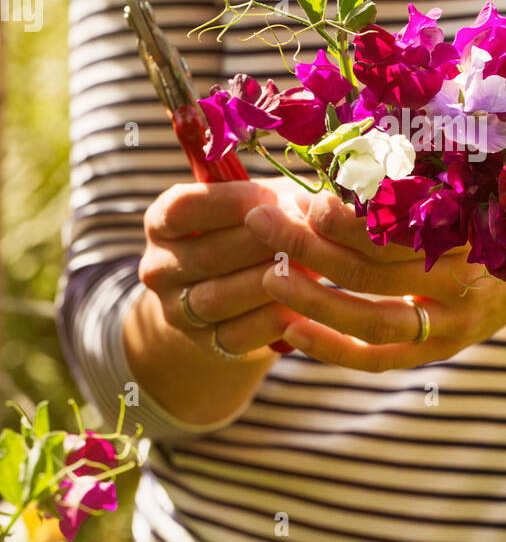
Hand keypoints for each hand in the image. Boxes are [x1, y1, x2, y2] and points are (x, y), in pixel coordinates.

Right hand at [138, 179, 306, 358]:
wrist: (229, 293)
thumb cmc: (250, 232)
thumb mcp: (254, 205)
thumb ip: (275, 197)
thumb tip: (311, 199)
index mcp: (161, 222)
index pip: (183, 208)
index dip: (230, 202)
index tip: (271, 197)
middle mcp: (158, 268)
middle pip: (207, 255)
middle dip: (260, 244)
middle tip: (304, 234)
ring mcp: (176, 310)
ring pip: (218, 298)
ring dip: (267, 282)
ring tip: (308, 267)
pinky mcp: (205, 344)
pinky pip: (236, 336)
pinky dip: (269, 320)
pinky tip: (301, 306)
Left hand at [244, 189, 505, 371]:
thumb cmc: (482, 217)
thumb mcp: (464, 190)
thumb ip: (415, 178)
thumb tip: (347, 149)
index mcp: (467, 231)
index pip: (397, 230)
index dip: (348, 217)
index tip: (308, 199)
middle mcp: (462, 281)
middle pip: (374, 271)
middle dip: (311, 246)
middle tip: (262, 222)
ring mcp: (452, 324)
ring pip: (373, 318)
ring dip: (313, 298)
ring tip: (268, 275)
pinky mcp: (437, 352)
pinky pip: (379, 358)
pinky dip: (333, 347)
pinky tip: (290, 332)